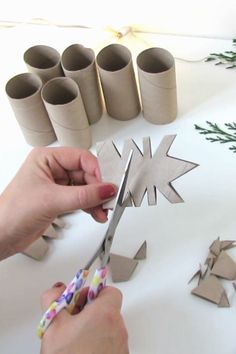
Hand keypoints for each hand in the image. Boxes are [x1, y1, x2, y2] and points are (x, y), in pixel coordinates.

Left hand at [0, 147, 116, 258]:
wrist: (1, 236)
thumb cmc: (12, 212)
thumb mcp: (52, 201)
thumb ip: (83, 196)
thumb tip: (107, 189)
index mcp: (46, 158)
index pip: (81, 158)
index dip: (97, 170)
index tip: (108, 185)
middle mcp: (52, 169)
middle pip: (86, 173)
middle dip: (98, 188)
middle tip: (108, 200)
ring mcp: (56, 185)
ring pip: (85, 187)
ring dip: (96, 199)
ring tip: (103, 211)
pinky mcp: (59, 199)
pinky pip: (81, 198)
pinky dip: (90, 206)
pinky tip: (96, 213)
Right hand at [40, 283, 128, 353]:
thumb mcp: (53, 326)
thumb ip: (53, 299)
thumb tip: (56, 289)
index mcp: (105, 313)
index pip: (109, 290)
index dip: (93, 292)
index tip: (80, 299)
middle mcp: (118, 328)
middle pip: (107, 308)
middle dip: (89, 311)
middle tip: (73, 319)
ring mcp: (121, 345)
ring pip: (108, 327)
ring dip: (93, 327)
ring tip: (74, 338)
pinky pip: (110, 343)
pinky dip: (99, 342)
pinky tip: (82, 350)